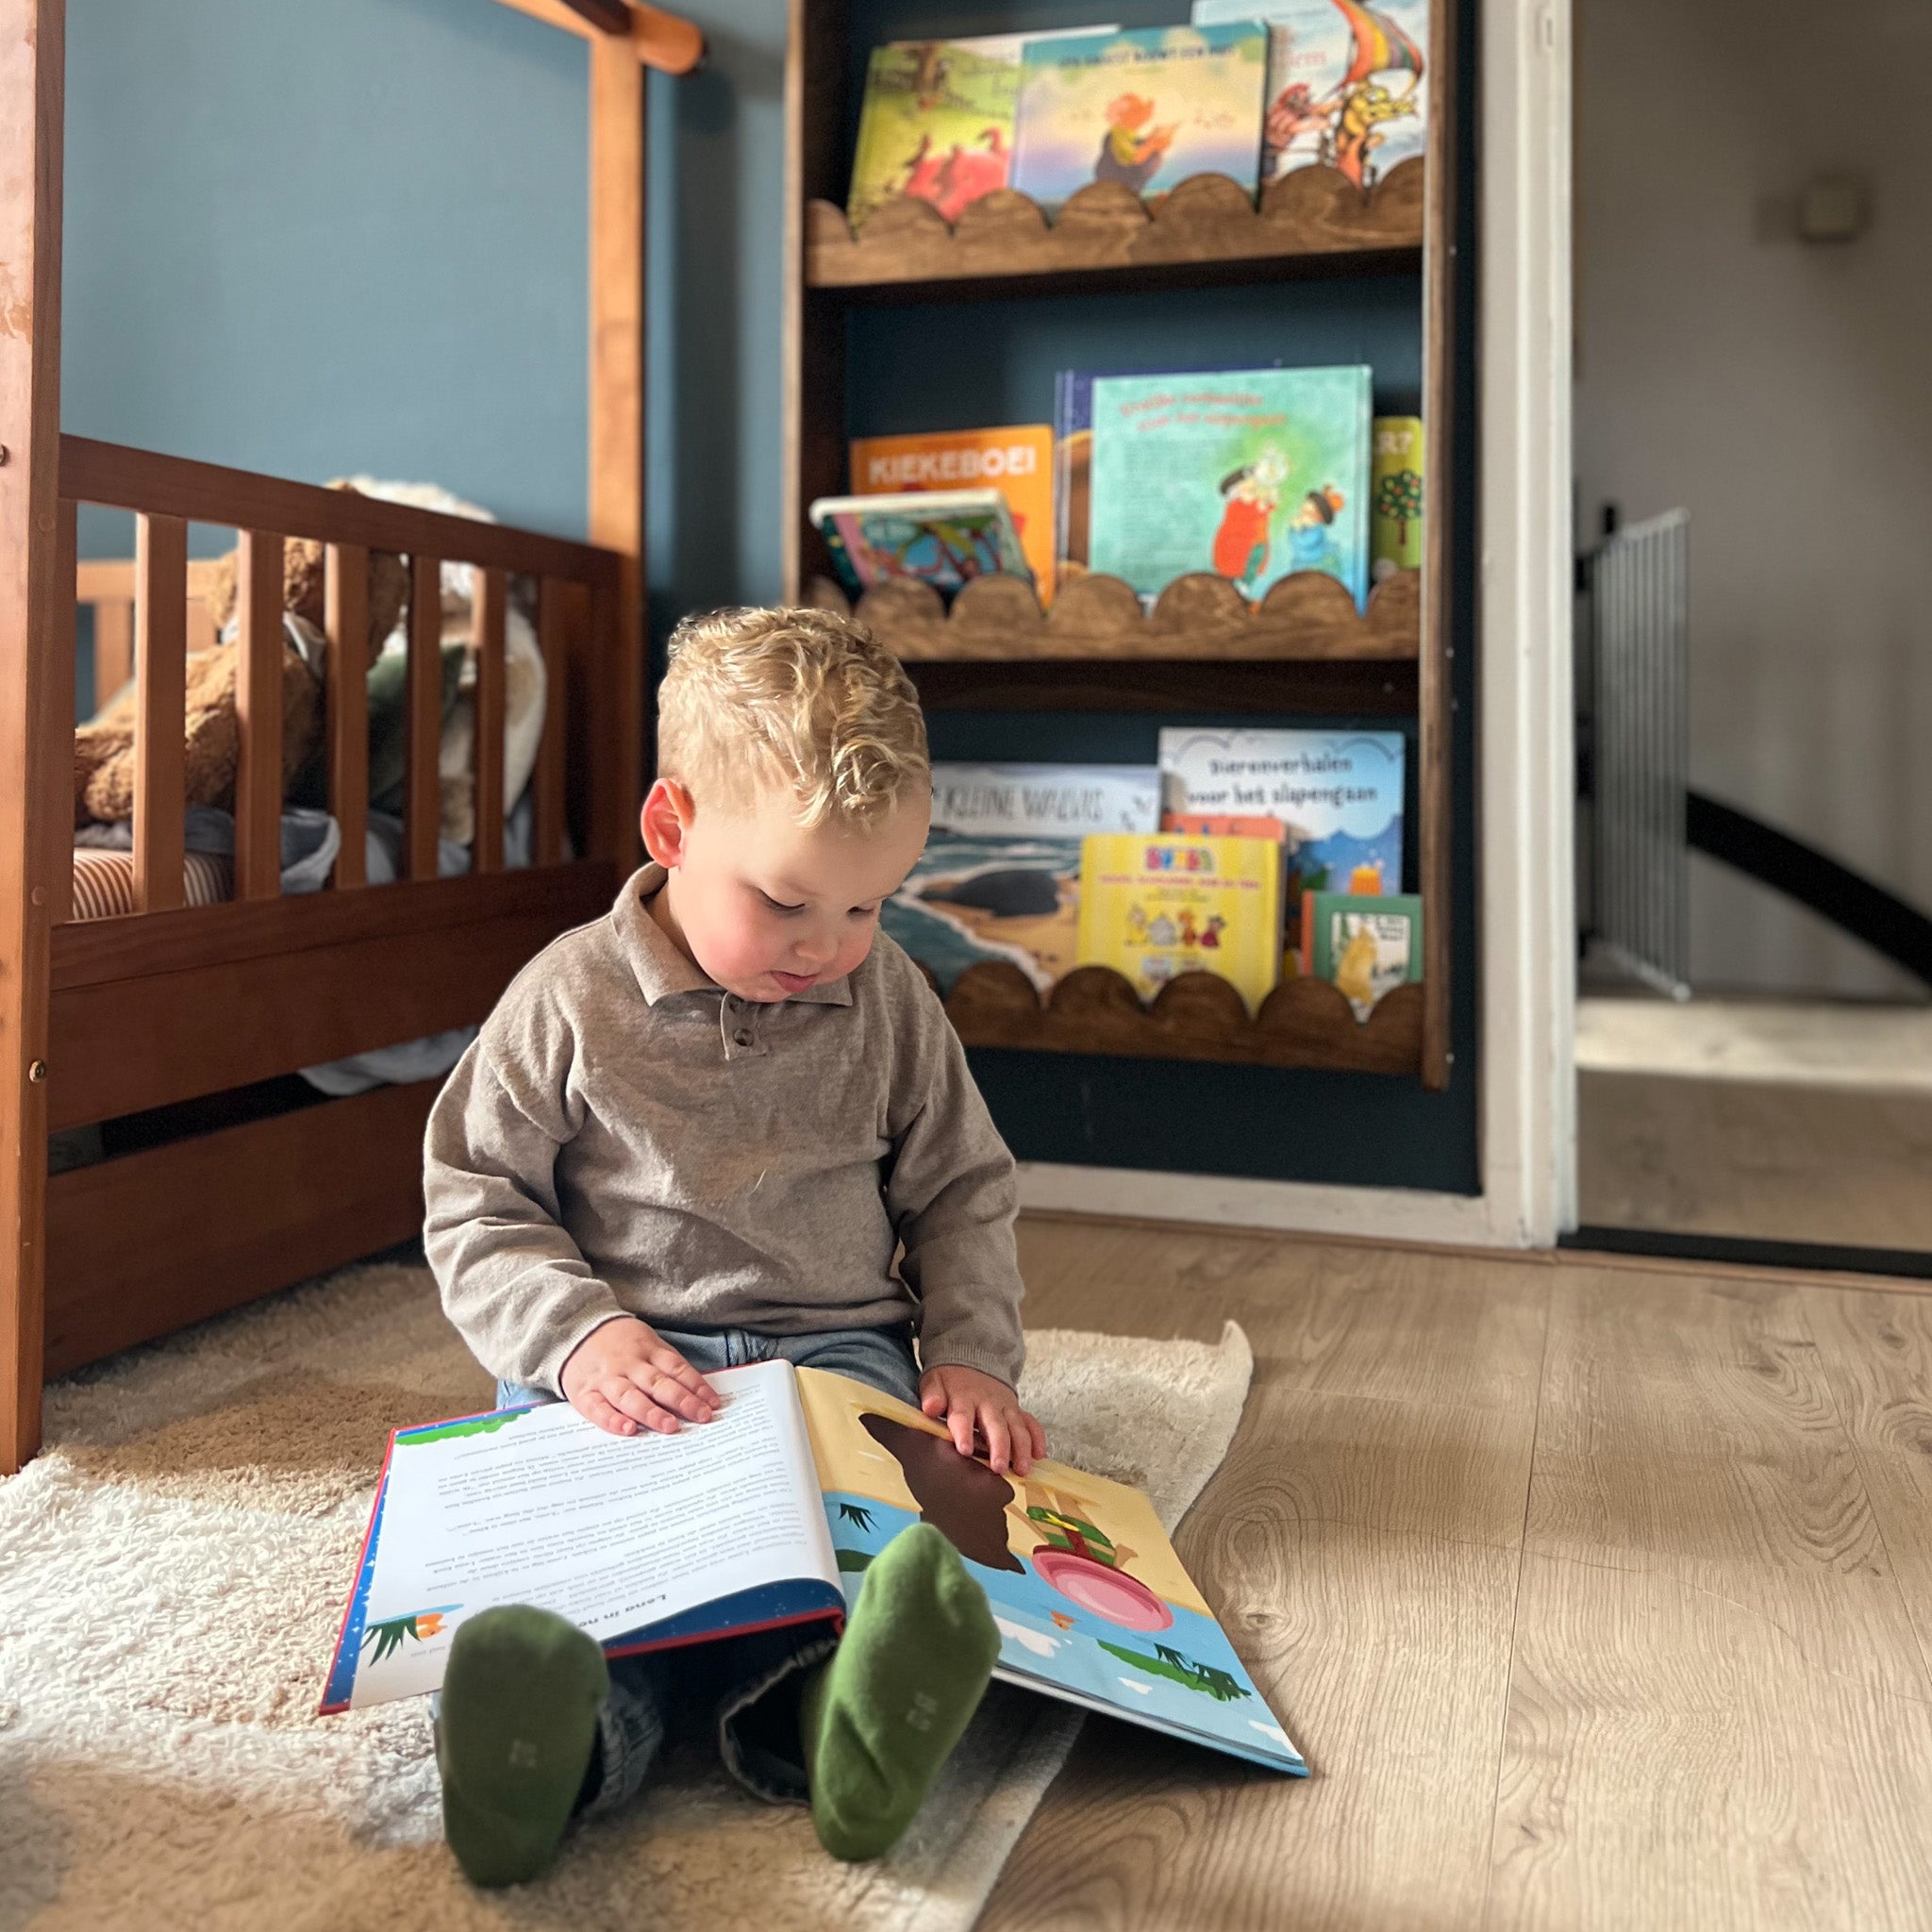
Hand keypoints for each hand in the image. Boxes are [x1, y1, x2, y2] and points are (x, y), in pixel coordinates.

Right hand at [560, 1316, 721, 1437]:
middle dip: (681, 1400)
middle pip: (657, 1383)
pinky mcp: (584, 1393)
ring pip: (630, 1396)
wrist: (574, 1328)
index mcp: (647, 1349)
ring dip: (651, 1412)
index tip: (713, 1404)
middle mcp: (628, 1364)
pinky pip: (598, 1408)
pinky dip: (612, 1420)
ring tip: (670, 1426)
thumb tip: (697, 1391)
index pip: (676, 1368)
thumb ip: (666, 1364)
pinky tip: (628, 1429)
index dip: (696, 1385)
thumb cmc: (619, 1342)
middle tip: (700, 1416)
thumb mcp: (646, 1342)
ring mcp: (605, 1378)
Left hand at [919, 1364, 1045, 1476]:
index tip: (965, 1450)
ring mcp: (1005, 1407)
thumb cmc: (950, 1381)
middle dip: (999, 1447)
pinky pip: (1030, 1423)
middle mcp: (988, 1403)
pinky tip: (1039, 1456)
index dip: (964, 1433)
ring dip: (1021, 1448)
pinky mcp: (1016, 1410)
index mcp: (964, 1398)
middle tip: (999, 1468)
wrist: (971, 1360)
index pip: (963, 1417)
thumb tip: (930, 1408)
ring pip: (1017, 1427)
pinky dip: (1037, 1438)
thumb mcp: (934, 1382)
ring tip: (1021, 1469)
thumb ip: (932, 1395)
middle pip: (995, 1426)